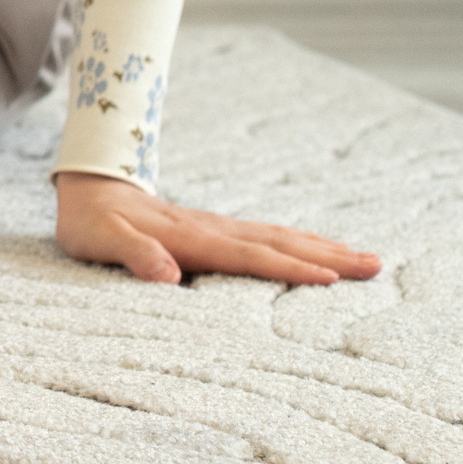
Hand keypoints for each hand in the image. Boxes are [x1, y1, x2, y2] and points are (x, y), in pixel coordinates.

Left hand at [55, 172, 381, 286]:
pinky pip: (267, 236)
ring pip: (279, 236)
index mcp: (189, 238)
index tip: (331, 278)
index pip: (247, 256)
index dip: (288, 268)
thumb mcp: (100, 240)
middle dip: (327, 255)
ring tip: (366, 259)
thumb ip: (133, 255)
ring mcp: (218, 227)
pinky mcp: (216, 230)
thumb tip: (167, 276)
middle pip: (278, 243)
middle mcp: (212, 230)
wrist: (87, 186)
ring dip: (323, 247)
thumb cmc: (91, 222)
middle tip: (375, 266)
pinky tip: (319, 250)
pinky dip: (300, 243)